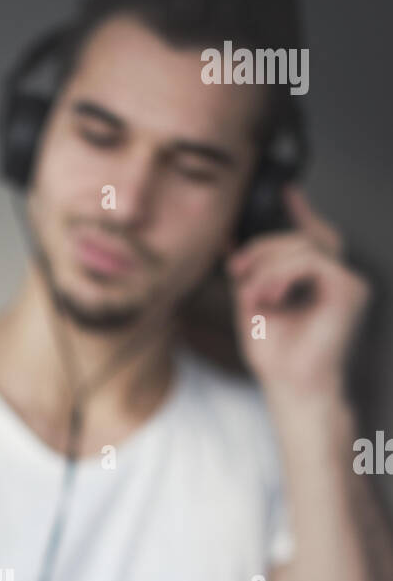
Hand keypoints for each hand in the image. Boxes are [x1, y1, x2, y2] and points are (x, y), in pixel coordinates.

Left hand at [226, 186, 369, 404]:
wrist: (292, 389)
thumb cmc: (278, 359)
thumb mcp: (252, 305)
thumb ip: (248, 273)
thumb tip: (232, 241)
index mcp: (318, 282)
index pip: (312, 237)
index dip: (300, 211)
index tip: (284, 191)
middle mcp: (338, 279)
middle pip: (304, 237)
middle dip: (264, 246)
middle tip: (236, 267)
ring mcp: (348, 283)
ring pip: (304, 247)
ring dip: (267, 267)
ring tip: (254, 295)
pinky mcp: (349, 290)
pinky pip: (312, 262)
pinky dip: (283, 275)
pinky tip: (270, 296)